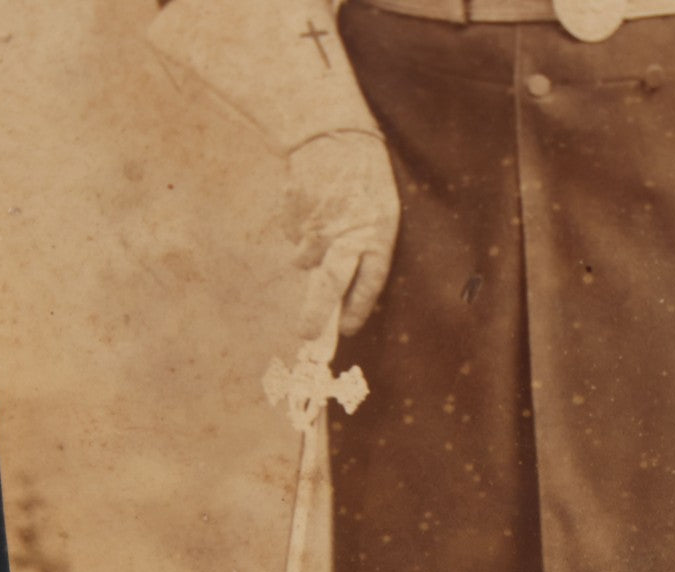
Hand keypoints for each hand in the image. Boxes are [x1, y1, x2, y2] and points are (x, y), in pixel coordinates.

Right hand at [284, 131, 399, 338]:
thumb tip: (346, 292)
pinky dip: (298, 232)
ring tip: (319, 229)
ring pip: (304, 259)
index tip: (345, 329)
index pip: (370, 280)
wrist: (333, 135)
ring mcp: (317, 221)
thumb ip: (368, 249)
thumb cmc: (365, 180)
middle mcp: (348, 230)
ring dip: (306, 257)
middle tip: (304, 335)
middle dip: (316, 312)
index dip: (358, 307)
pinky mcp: (294, 211)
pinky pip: (292, 236)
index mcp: (379, 232)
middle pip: (331, 281)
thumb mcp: (382, 212)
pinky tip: (310, 209)